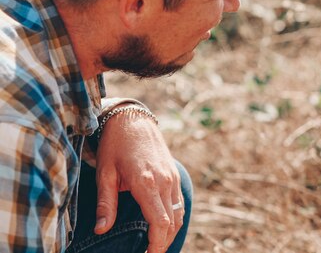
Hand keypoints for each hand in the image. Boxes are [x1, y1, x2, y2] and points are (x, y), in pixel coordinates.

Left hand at [94, 109, 183, 252]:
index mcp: (146, 182)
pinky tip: (164, 227)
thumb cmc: (115, 145)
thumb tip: (101, 230)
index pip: (159, 222)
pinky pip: (179, 203)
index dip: (157, 244)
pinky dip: (174, 219)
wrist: (132, 119)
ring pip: (179, 213)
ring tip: (155, 246)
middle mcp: (164, 181)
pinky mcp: (173, 174)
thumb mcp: (104, 173)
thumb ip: (106, 203)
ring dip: (170, 233)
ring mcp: (171, 177)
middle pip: (172, 222)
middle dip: (163, 243)